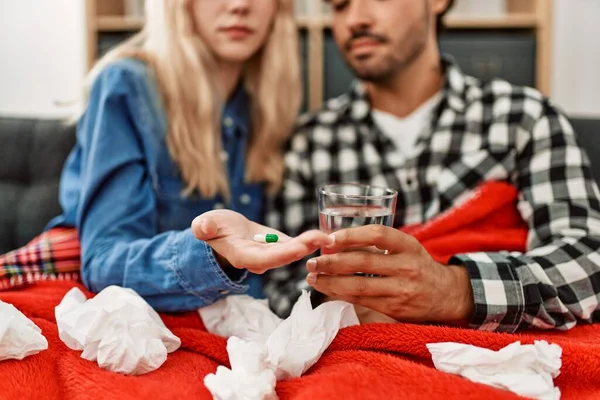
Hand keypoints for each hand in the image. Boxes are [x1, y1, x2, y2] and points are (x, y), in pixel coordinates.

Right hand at [192, 210, 332, 273]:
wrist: (223, 231)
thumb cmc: (213, 227)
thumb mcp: (205, 224)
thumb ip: (204, 227)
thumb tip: (201, 227)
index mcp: (242, 256)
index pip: (263, 259)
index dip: (281, 254)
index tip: (299, 247)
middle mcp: (259, 259)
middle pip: (283, 257)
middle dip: (303, 248)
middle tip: (322, 238)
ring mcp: (271, 254)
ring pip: (293, 251)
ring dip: (311, 244)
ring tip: (328, 236)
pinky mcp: (280, 246)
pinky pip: (297, 244)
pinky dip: (311, 240)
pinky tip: (326, 235)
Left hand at [305, 225, 473, 323]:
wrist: (447, 295)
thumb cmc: (418, 265)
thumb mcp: (407, 247)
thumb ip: (380, 243)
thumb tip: (336, 241)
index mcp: (408, 245)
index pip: (377, 234)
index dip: (351, 235)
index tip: (330, 238)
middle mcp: (406, 266)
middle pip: (362, 262)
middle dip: (331, 262)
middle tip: (312, 261)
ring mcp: (401, 290)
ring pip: (358, 286)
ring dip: (330, 282)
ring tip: (313, 277)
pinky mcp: (394, 308)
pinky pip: (361, 301)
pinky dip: (340, 295)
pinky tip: (327, 290)